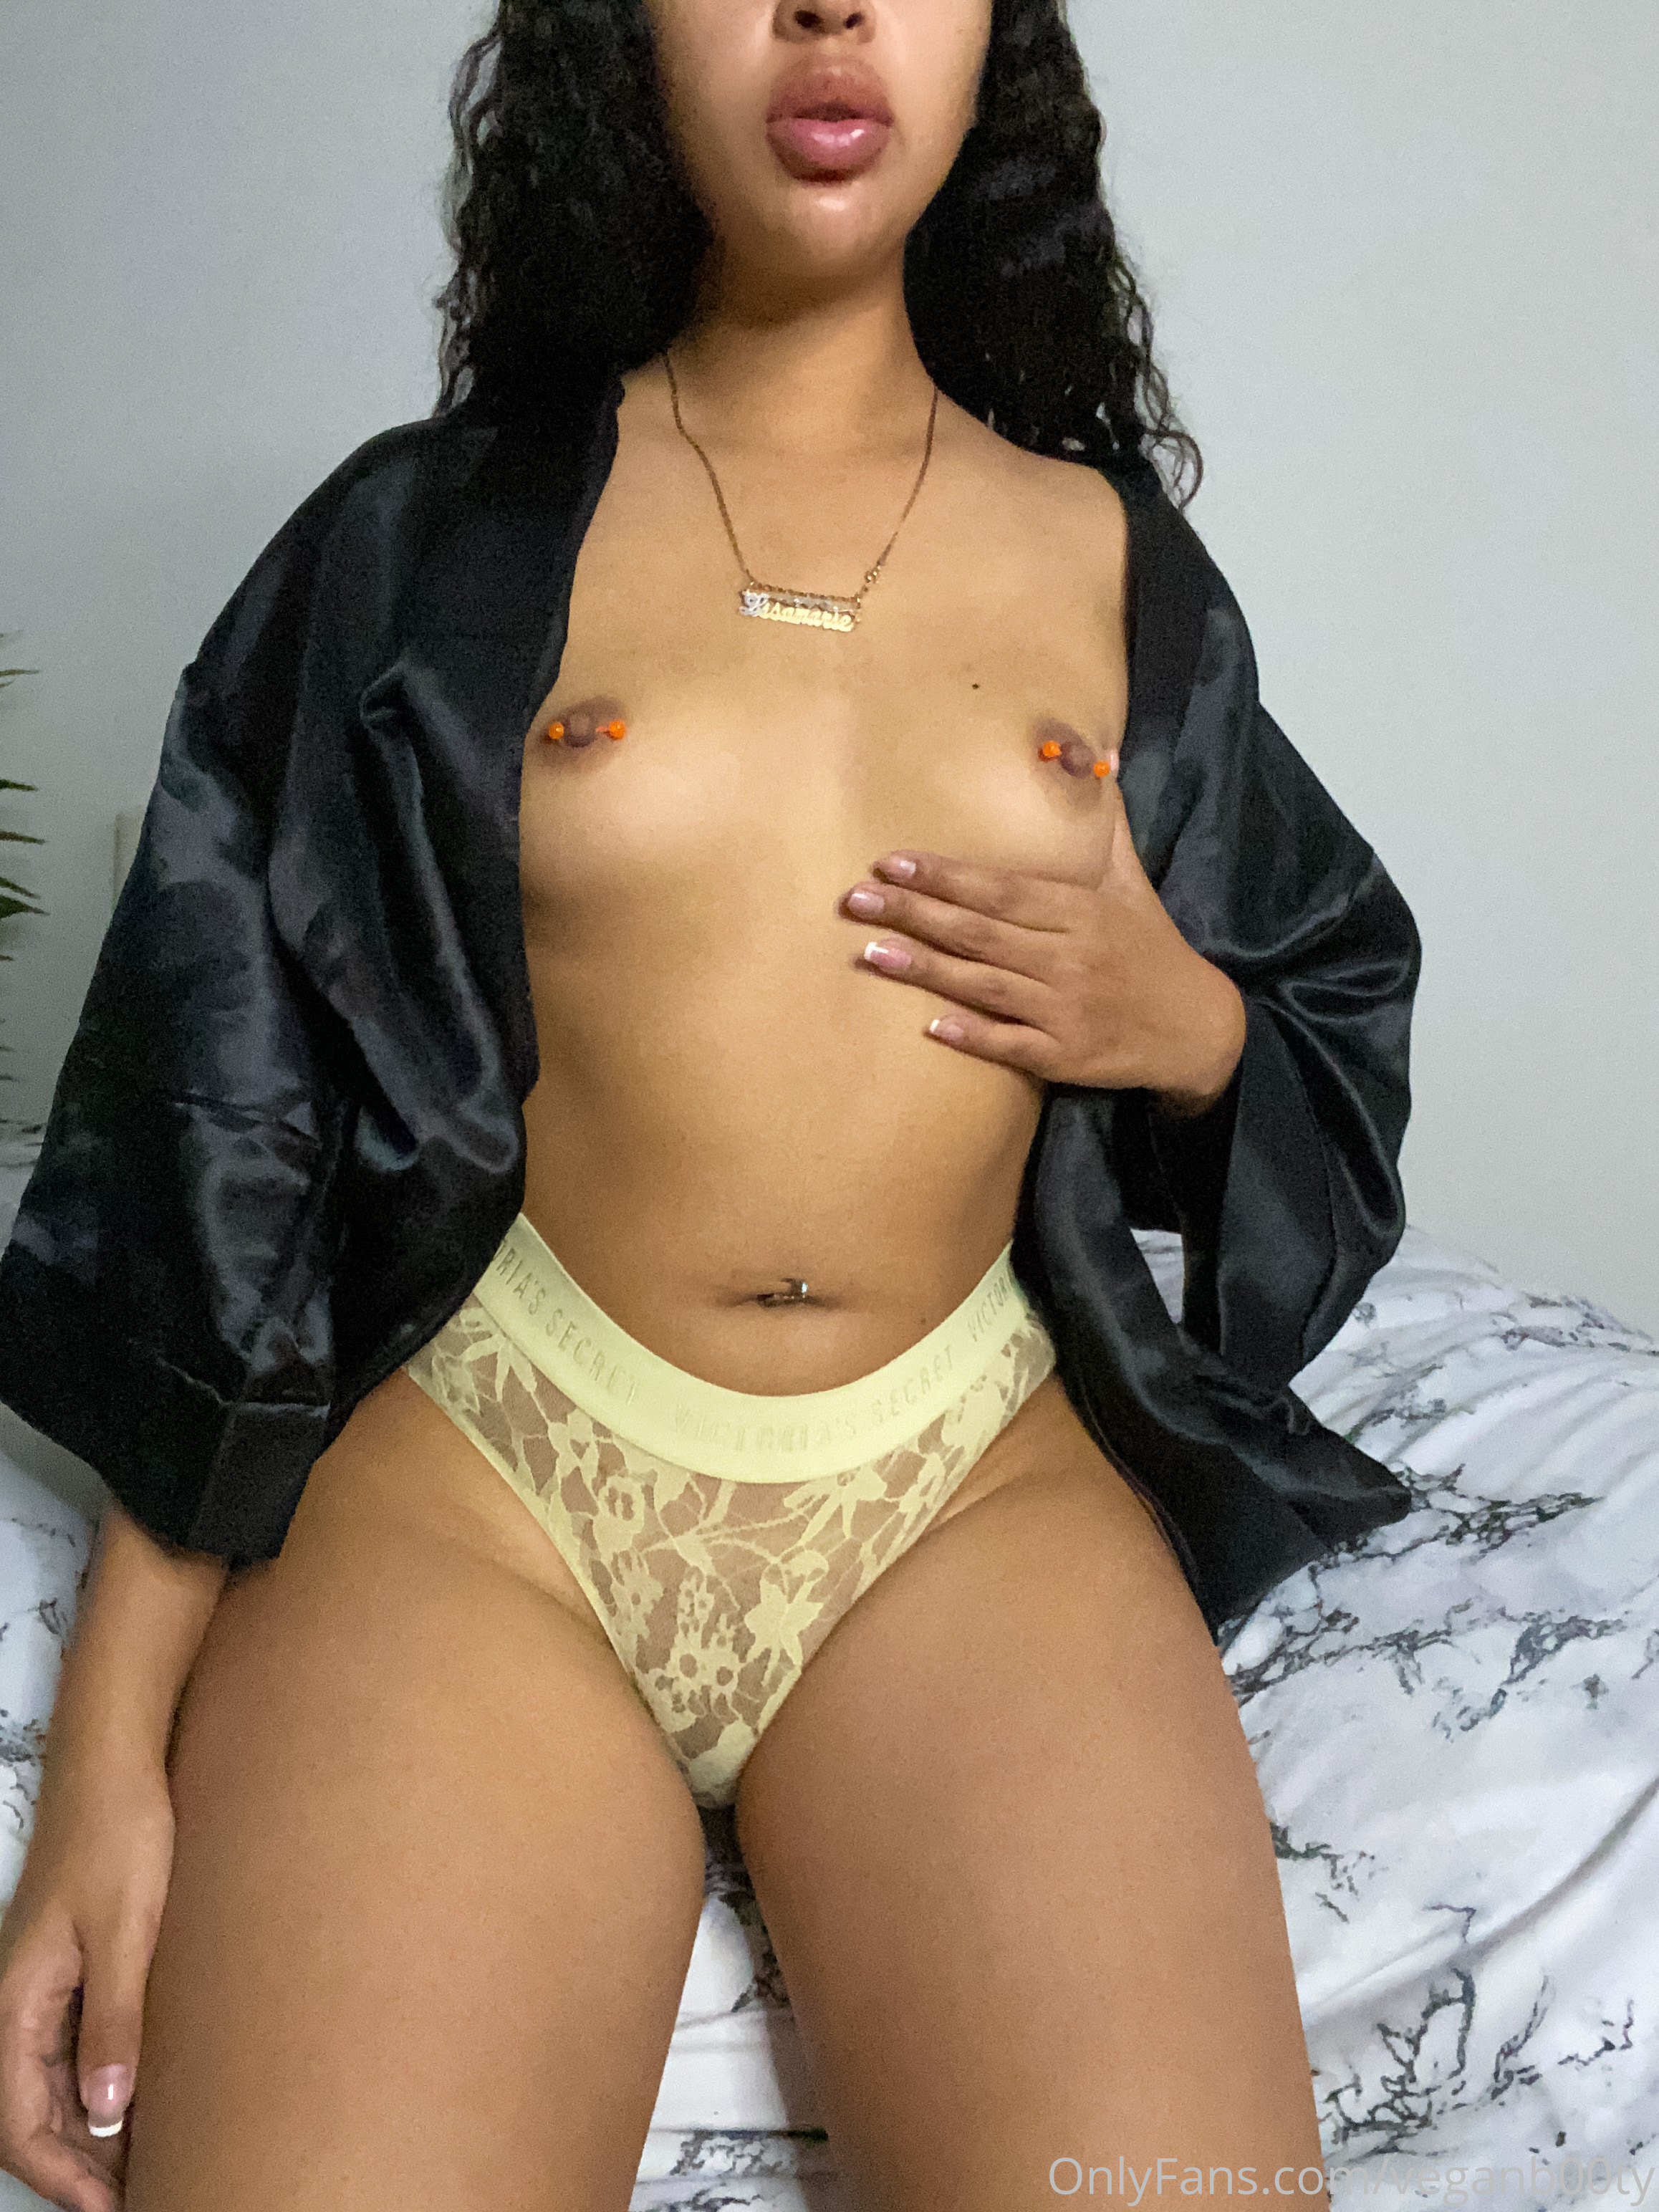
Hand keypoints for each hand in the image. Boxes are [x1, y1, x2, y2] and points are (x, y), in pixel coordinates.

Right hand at [0, 1760, 174, 2210]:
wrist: (120, 1762)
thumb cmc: (119, 1833)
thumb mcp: (125, 1930)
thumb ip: (114, 2021)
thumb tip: (108, 2115)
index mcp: (17, 2002)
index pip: (20, 2124)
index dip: (64, 2178)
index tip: (115, 2208)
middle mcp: (21, 2003)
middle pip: (34, 2116)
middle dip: (81, 2167)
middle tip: (148, 2193)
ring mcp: (48, 1986)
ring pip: (59, 2086)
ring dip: (97, 2131)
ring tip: (158, 2161)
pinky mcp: (79, 1966)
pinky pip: (81, 2047)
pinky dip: (110, 2083)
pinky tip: (155, 2098)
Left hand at [841, 766, 1245, 1112]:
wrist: (1197, 1027)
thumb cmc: (1150, 948)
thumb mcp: (1131, 882)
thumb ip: (1104, 824)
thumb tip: (1100, 752)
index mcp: (1080, 910)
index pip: (1001, 889)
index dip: (945, 876)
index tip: (893, 862)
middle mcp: (1070, 956)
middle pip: (981, 932)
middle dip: (914, 914)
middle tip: (856, 900)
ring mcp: (1066, 1008)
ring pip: (986, 985)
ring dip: (926, 969)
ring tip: (871, 953)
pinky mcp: (1066, 1055)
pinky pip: (1011, 1044)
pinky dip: (974, 1035)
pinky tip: (930, 1027)